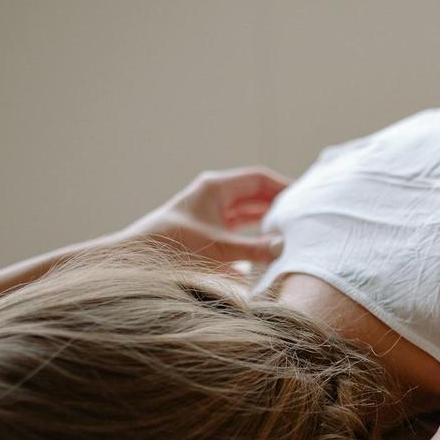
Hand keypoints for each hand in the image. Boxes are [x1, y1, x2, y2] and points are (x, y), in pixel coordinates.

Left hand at [119, 167, 289, 264]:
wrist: (135, 260)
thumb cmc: (170, 246)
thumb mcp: (217, 248)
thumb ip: (252, 249)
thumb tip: (283, 247)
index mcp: (215, 188)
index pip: (258, 179)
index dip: (282, 186)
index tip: (304, 197)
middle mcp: (214, 197)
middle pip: (255, 194)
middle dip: (278, 203)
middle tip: (304, 215)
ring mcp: (211, 214)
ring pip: (248, 211)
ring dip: (268, 219)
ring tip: (293, 229)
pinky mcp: (208, 232)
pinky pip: (239, 227)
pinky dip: (255, 233)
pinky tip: (268, 245)